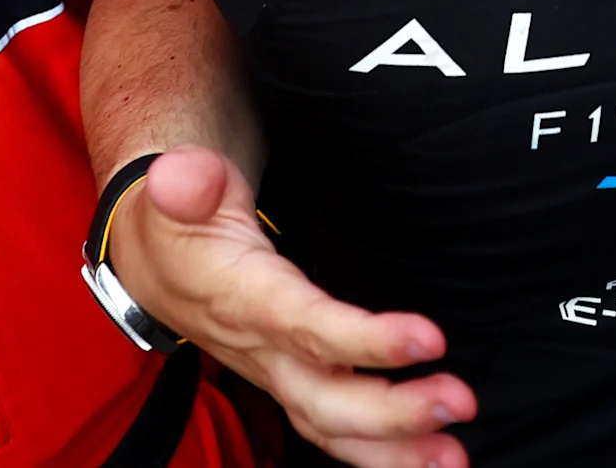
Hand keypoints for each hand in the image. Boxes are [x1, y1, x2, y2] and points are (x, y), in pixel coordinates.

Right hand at [104, 147, 472, 467]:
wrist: (155, 264)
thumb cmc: (177, 227)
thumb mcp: (176, 193)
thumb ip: (187, 182)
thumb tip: (183, 177)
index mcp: (243, 300)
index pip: (305, 327)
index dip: (364, 339)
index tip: (428, 340)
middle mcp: (263, 352)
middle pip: (325, 398)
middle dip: (393, 413)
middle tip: (459, 402)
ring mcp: (278, 375)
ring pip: (333, 428)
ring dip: (395, 449)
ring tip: (454, 456)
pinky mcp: (294, 383)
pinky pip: (335, 430)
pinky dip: (381, 453)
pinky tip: (430, 458)